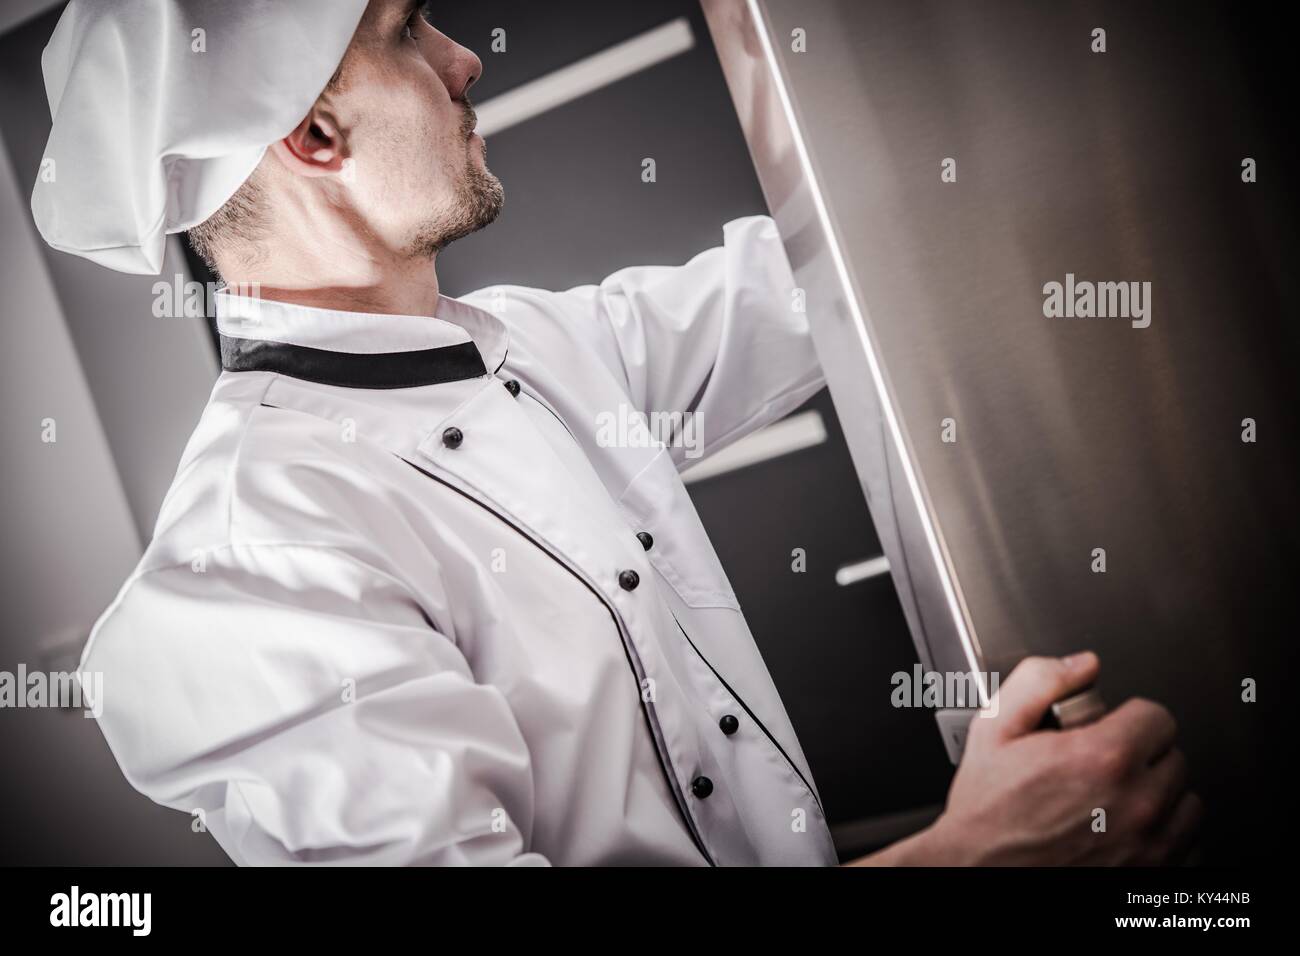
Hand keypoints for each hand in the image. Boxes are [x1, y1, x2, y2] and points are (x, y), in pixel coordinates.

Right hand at [850, 653, 1202, 865]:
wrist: (980, 869)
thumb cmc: (987, 810)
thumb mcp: (995, 729)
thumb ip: (1039, 682)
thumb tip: (1081, 665)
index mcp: (1102, 759)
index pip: (1157, 717)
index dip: (1127, 717)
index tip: (1106, 728)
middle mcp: (1136, 804)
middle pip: (1174, 757)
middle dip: (1141, 754)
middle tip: (1100, 763)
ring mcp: (1149, 845)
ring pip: (1186, 801)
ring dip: (1157, 794)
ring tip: (1113, 795)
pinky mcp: (1153, 874)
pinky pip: (1186, 844)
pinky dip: (1163, 835)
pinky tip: (1125, 828)